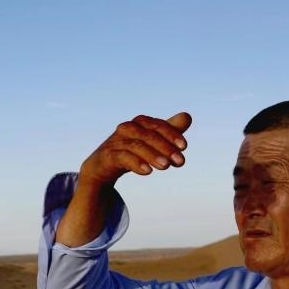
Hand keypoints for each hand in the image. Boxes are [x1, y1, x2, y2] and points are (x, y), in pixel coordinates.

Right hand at [77, 112, 191, 189]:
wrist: (101, 167)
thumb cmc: (130, 151)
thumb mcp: (150, 142)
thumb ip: (168, 130)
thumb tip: (187, 116)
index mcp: (139, 123)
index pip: (158, 125)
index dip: (172, 134)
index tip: (184, 147)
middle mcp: (127, 129)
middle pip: (148, 135)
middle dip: (166, 147)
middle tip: (180, 162)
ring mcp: (115, 141)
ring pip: (136, 145)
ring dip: (153, 155)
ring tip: (166, 166)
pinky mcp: (107, 155)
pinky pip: (122, 157)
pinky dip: (136, 163)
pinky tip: (148, 171)